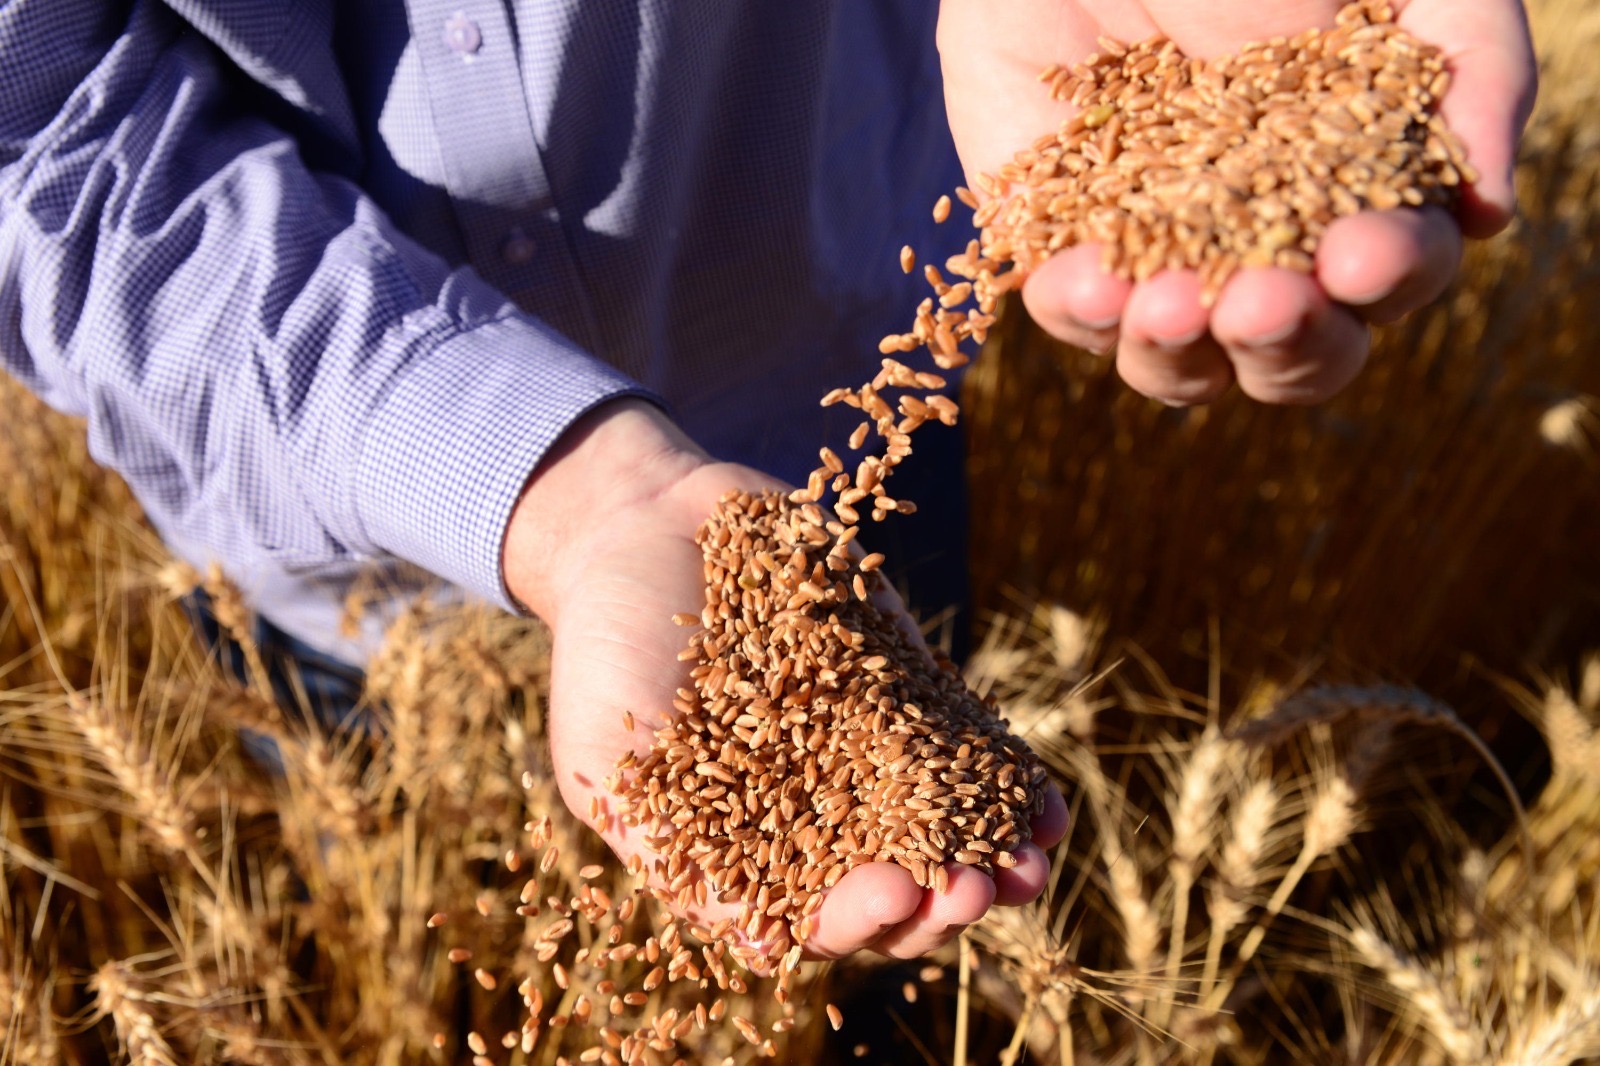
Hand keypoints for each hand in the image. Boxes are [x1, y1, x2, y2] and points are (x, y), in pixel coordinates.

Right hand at [504, 399, 1068, 959]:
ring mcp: (868, 755)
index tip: (894, 890)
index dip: (861, 919)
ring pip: (946, 832)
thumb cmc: (608, 645)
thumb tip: (762, 942)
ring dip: (994, 860)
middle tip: (976, 888)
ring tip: (1031, 866)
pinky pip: (967, 750)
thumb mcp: (611, 758)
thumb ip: (673, 847)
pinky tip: (1044, 806)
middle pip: (898, 889)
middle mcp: (817, 814)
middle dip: (944, 901)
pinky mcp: (906, 692)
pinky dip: (1006, 784)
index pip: (817, 917)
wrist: (648, 525)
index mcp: (751, 849)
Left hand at [938, 0, 1536, 404]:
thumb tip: (1487, 210)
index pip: (1398, 268)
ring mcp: (1157, 255)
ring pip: (1182, 363)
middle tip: (1266, 303)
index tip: (1363, 251)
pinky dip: (1082, 311)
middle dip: (1291, 341)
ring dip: (1181, 352)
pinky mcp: (1060, 244)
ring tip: (1169, 308)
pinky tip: (1091, 285)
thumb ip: (1470, 66)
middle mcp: (1261, 244)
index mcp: (1355, 188)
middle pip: (1298, 353)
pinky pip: (1071, 309)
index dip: (1393, 273)